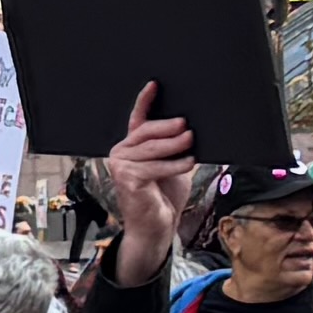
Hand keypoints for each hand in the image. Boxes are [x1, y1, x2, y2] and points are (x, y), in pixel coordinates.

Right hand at [99, 87, 198, 277]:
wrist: (156, 229)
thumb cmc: (164, 198)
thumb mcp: (174, 167)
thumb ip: (175, 149)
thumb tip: (192, 130)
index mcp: (131, 147)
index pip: (137, 119)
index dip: (145, 101)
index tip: (155, 84)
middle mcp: (121, 153)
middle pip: (146, 131)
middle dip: (168, 126)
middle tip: (187, 124)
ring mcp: (121, 166)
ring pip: (151, 148)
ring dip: (174, 144)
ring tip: (191, 141)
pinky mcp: (127, 179)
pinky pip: (154, 166)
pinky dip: (174, 164)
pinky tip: (188, 162)